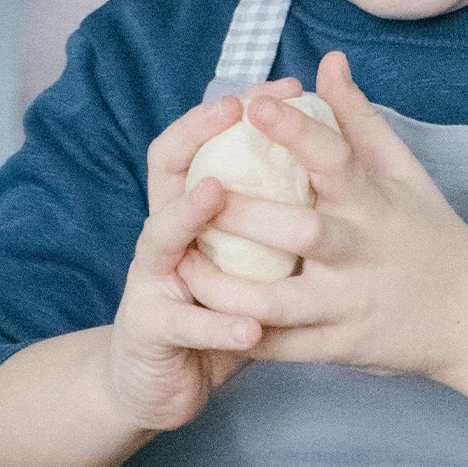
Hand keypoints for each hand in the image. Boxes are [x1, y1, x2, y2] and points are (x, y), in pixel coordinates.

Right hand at [103, 79, 304, 430]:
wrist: (159, 381)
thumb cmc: (215, 307)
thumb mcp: (244, 254)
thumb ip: (270, 207)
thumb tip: (317, 149)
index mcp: (188, 211)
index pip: (196, 142)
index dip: (226, 110)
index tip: (272, 85)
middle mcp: (164, 236)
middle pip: (169, 173)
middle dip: (199, 136)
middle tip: (235, 108)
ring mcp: (151, 281)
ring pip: (162, 238)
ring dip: (188, 213)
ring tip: (217, 193)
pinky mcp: (152, 331)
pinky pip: (185, 324)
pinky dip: (216, 325)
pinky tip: (250, 326)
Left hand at [176, 52, 467, 446]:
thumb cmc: (428, 231)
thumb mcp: (402, 170)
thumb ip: (357, 118)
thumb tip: (328, 61)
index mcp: (375, 201)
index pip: (335, 159)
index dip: (295, 130)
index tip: (255, 105)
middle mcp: (362, 251)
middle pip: (301, 232)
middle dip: (245, 216)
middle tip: (197, 194)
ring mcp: (349, 303)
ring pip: (279, 300)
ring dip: (227, 286)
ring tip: (181, 264)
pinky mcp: (339, 346)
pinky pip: (282, 346)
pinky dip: (241, 334)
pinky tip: (203, 316)